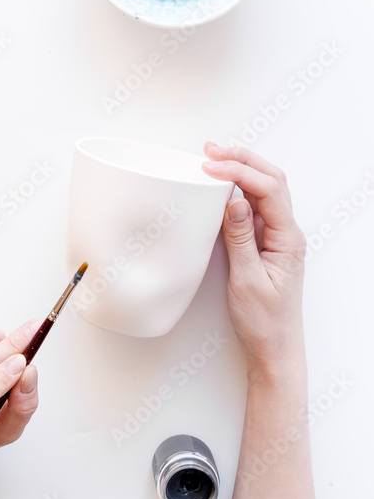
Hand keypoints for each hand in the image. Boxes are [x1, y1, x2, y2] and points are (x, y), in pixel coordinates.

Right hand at [202, 143, 306, 378]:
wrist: (274, 348)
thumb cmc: (264, 321)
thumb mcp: (247, 280)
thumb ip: (240, 238)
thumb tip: (235, 200)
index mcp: (288, 239)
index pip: (268, 190)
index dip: (239, 172)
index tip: (209, 167)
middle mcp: (287, 232)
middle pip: (271, 180)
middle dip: (242, 159)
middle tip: (210, 150)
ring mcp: (277, 235)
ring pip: (264, 189)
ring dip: (241, 169)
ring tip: (213, 157)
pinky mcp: (264, 241)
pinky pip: (255, 205)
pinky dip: (238, 188)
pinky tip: (221, 185)